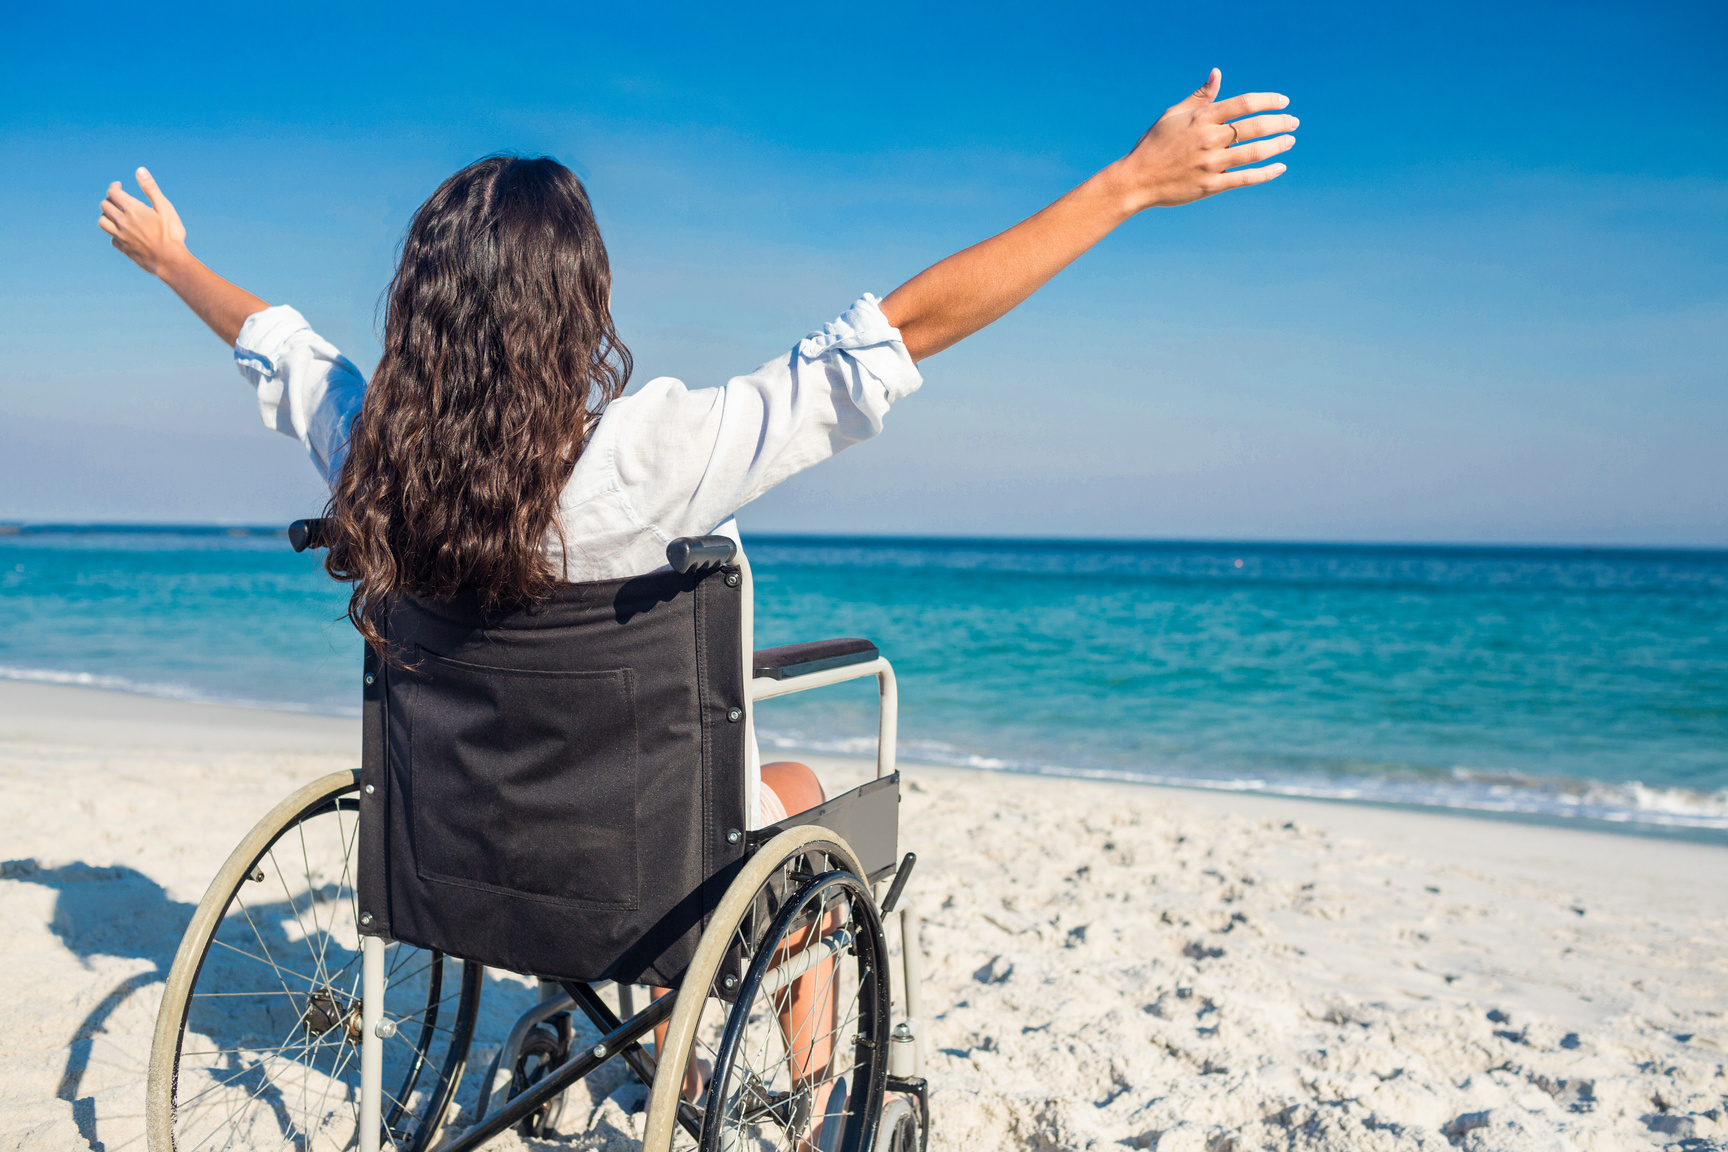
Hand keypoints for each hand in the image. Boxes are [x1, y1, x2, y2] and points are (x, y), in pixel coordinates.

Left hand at [99, 167, 190, 275]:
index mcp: (132, 209)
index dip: (114, 186)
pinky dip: (114, 234)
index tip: (119, 185)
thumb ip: (150, 189)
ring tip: (116, 215)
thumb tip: (140, 170)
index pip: (113, 192)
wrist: (170, 261)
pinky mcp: (124, 249)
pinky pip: (112, 239)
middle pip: (104, 206)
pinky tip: (123, 233)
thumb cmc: (171, 234)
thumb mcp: (165, 207)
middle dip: (110, 200)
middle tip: (118, 200)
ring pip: (102, 222)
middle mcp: (122, 222)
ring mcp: (121, 236)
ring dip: (106, 216)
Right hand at [1112, 69, 1296, 210]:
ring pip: (1254, 152)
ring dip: (1277, 145)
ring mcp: (1211, 163)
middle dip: (1279, 122)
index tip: (1284, 101)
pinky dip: (1266, 173)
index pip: (1244, 103)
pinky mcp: (1211, 185)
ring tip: (1290, 141)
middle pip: (1254, 126)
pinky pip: (1245, 178)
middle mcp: (1209, 138)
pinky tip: (1280, 166)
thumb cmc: (1155, 144)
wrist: (1136, 179)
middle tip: (1293, 122)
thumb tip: (1217, 73)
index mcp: (1201, 118)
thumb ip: (1200, 96)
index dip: (1269, 100)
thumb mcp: (1174, 114)